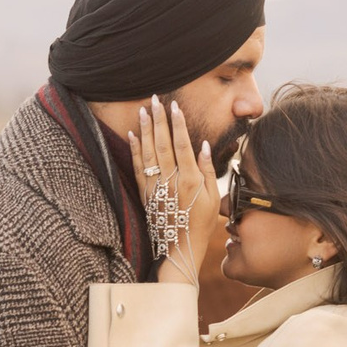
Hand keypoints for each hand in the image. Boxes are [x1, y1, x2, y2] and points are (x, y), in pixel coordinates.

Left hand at [130, 94, 219, 284]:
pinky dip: (134, 150)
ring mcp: (155, 186)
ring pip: (148, 152)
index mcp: (190, 179)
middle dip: (158, 119)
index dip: (177, 124)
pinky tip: (133, 134)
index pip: (182, 144)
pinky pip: (137, 167)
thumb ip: (208, 171)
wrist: (179, 248)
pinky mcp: (145, 193)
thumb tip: (204, 146)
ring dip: (145, 129)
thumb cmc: (201, 224)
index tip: (173, 106)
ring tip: (143, 110)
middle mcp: (171, 180)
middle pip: (162, 143)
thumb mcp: (213, 198)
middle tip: (154, 99)